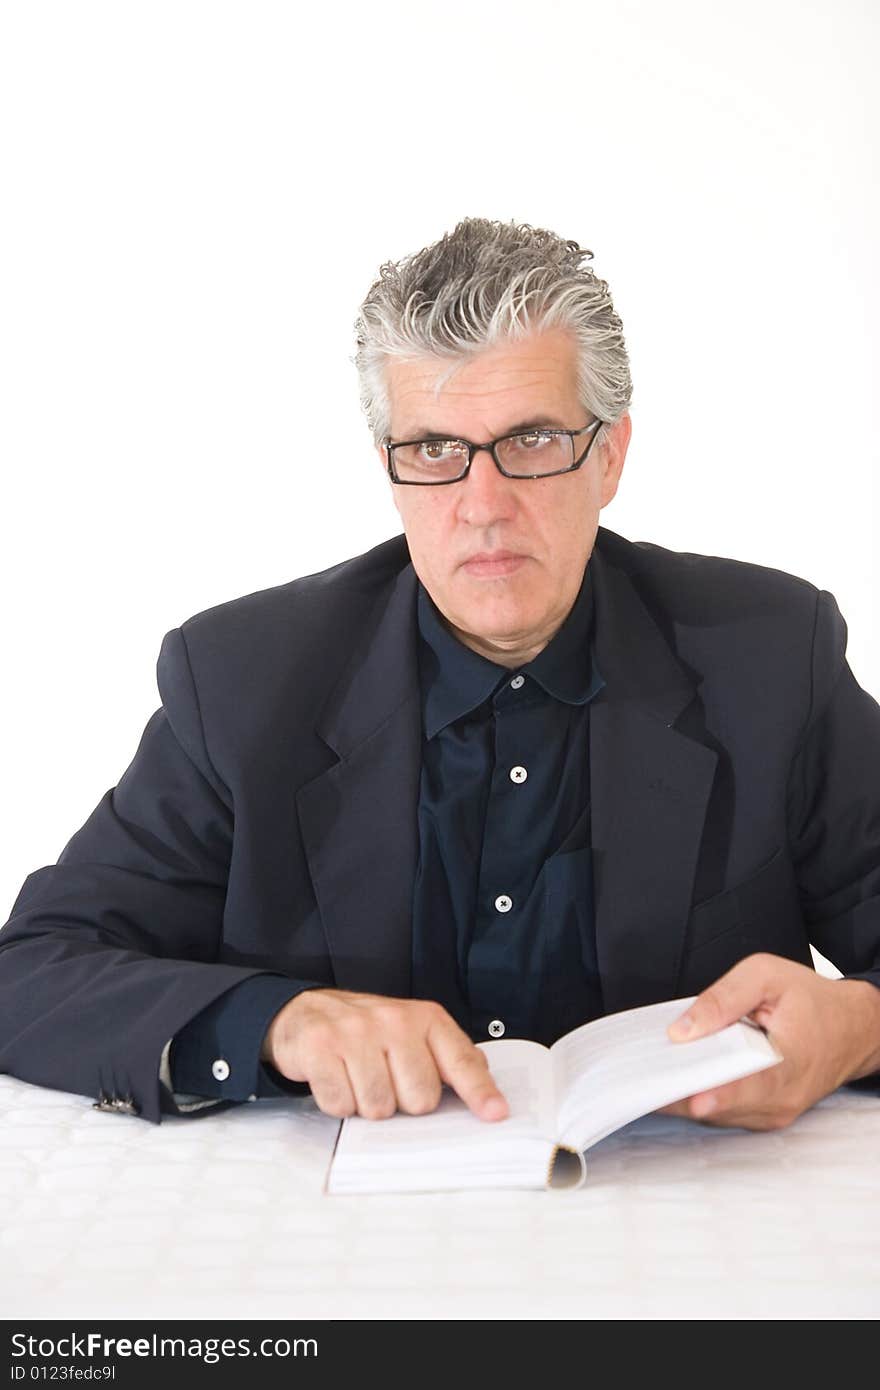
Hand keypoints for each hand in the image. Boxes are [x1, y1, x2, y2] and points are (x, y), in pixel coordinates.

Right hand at [261, 988, 508, 1122]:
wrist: (307, 1011)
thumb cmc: (369, 1032)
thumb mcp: (414, 1033)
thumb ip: (448, 1058)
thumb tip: (484, 1085)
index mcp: (426, 1019)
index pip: (460, 1060)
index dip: (479, 1091)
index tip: (496, 1113)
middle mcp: (394, 1021)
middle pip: (419, 1098)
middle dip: (402, 1102)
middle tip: (386, 1080)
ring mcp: (355, 1032)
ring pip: (378, 1108)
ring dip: (366, 1104)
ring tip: (358, 1078)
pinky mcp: (320, 1047)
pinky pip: (340, 1105)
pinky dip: (337, 1103)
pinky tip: (336, 1078)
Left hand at [658, 953, 879, 1129]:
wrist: (853, 1028)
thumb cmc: (812, 1000)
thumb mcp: (767, 976)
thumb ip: (723, 998)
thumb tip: (682, 1029)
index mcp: (789, 1062)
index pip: (749, 1086)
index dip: (716, 1094)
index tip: (689, 1098)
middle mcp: (781, 1098)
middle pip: (720, 1105)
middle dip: (680, 1091)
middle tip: (641, 1076)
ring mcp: (773, 1112)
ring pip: (716, 1113)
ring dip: (683, 1095)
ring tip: (649, 1073)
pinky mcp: (764, 1114)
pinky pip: (723, 1111)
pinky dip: (698, 1094)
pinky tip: (675, 1077)